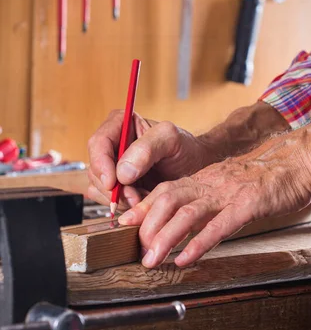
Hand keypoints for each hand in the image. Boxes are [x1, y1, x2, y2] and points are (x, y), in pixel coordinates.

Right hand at [87, 111, 209, 211]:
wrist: (196, 169)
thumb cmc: (186, 149)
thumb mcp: (172, 140)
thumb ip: (147, 149)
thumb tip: (122, 171)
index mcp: (120, 124)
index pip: (98, 143)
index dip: (101, 164)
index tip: (112, 183)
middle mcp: (112, 145)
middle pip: (96, 168)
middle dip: (113, 188)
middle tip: (135, 197)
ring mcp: (112, 167)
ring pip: (99, 187)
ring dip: (119, 199)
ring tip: (143, 198)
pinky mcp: (117, 186)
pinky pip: (107, 200)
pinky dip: (122, 205)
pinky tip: (141, 202)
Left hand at [118, 129, 310, 267]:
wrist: (299, 161)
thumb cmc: (266, 177)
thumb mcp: (230, 182)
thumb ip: (210, 196)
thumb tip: (189, 217)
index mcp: (205, 178)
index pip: (166, 190)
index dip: (144, 207)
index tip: (125, 224)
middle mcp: (211, 183)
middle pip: (168, 200)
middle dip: (148, 226)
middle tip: (137, 251)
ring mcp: (228, 193)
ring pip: (187, 213)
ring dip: (165, 238)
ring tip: (152, 261)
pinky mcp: (248, 205)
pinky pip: (218, 225)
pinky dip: (198, 244)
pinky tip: (185, 259)